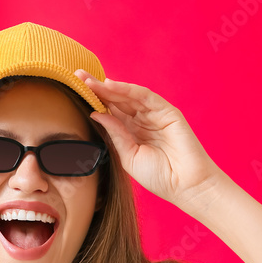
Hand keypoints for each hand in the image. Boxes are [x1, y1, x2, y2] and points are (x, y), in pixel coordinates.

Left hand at [75, 69, 224, 209]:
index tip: (75, 91)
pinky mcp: (167, 112)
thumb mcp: (129, 156)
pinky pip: (145, 97)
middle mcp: (142, 121)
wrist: (186, 186)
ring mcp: (155, 115)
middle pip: (117, 101)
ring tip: (89, 80)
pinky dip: (128, 90)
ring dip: (109, 87)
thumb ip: (115, 134)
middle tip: (78, 76)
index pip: (111, 112)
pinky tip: (110, 86)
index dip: (95, 101)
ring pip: (129, 96)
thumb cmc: (160, 177)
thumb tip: (95, 114)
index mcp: (132, 133)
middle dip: (98, 89)